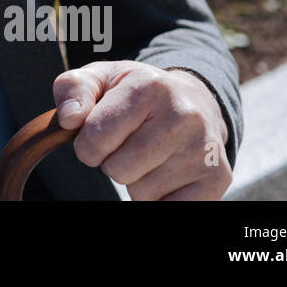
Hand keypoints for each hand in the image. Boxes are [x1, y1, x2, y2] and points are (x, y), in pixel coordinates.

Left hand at [52, 60, 230, 199]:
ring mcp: (204, 148)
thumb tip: (69, 119)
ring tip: (151, 153)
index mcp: (148, 86)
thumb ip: (73, 89)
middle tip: (128, 143)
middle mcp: (182, 115)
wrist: (193, 100)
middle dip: (113, 162)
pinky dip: (160, 197)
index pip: (95, 138)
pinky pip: (170, 208)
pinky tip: (168, 173)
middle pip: (118, 169)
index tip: (99, 134)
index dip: (87, 143)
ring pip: (142, 192)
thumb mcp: (100, 78)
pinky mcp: (218, 177)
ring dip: (137, 180)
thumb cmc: (135, 93)